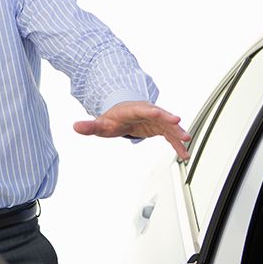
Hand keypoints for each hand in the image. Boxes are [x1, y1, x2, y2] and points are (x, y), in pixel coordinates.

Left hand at [73, 100, 190, 160]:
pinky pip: (170, 136)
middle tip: (180, 124)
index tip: (161, 114)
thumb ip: (90, 126)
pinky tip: (184, 154)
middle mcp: (147, 112)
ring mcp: (155, 120)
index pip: (143, 109)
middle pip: (160, 116)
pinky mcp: (159, 128)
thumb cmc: (112, 119)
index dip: (152, 111)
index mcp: (133, 109)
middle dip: (170, 120)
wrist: (121, 115)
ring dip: (178, 133)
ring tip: (187, 142)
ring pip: (168, 126)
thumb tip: (75, 127)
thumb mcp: (100, 124)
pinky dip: (177, 144)